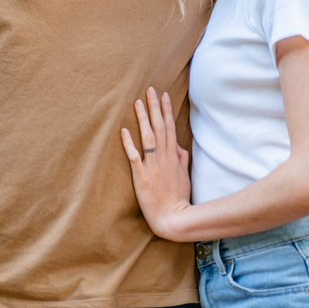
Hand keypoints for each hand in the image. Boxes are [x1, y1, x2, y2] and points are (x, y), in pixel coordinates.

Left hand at [121, 88, 191, 238]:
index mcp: (174, 156)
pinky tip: (124, 130)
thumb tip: (179, 147)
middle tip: (149, 90)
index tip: (164, 95)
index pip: (170, 128)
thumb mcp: (185, 176)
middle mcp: (164, 158)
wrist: (173, 217)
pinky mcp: (142, 176)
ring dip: (143, 119)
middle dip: (155, 107)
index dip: (167, 111)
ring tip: (137, 103)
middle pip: (159, 128)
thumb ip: (182, 160)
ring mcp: (153, 166)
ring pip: (148, 138)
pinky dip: (129, 143)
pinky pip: (135, 157)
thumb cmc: (179, 198)